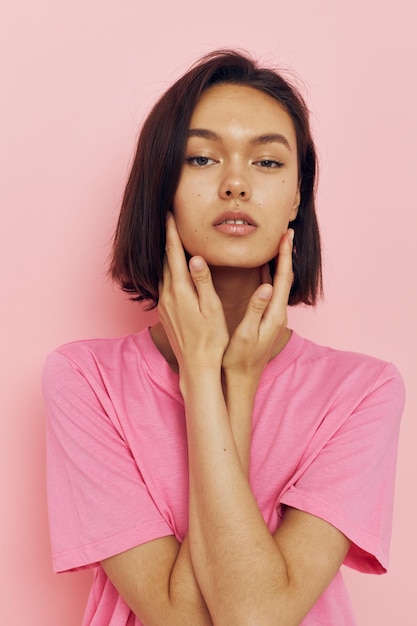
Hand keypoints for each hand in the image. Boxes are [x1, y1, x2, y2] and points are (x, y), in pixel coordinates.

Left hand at [158, 213, 228, 373]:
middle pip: (165, 259)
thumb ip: (203, 282)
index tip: (170, 214)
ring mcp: (164, 304)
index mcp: (180, 291)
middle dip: (168, 239)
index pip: (174, 254)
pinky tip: (173, 270)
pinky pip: (163, 284)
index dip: (172, 232)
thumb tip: (195, 258)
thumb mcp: (212, 309)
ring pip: (162, 272)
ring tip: (172, 240)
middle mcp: (167, 295)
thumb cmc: (211, 340)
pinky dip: (167, 271)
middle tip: (170, 220)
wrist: (196, 367)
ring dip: (167, 255)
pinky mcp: (164, 313)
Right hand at [222, 229, 293, 383]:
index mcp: (274, 314)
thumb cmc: (239, 359)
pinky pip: (270, 290)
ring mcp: (272, 315)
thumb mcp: (246, 334)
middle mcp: (277, 313)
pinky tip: (262, 267)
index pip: (283, 279)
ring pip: (279, 283)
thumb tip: (267, 286)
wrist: (241, 380)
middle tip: (285, 232)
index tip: (286, 236)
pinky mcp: (265, 317)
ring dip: (278, 262)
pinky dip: (268, 274)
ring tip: (277, 244)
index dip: (285, 256)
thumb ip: (256, 309)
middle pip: (285, 277)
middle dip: (285, 254)